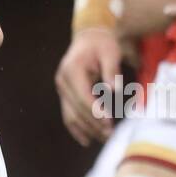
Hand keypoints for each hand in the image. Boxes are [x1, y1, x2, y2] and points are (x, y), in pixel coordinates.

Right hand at [54, 28, 120, 145]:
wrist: (89, 36)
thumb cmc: (102, 43)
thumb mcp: (110, 52)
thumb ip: (111, 71)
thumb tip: (114, 91)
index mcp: (72, 71)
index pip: (83, 97)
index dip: (95, 112)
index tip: (109, 123)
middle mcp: (62, 82)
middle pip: (76, 110)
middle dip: (93, 125)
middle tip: (110, 135)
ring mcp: (61, 89)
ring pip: (70, 116)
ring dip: (87, 129)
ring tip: (103, 139)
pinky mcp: (64, 94)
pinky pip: (68, 115)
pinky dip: (76, 129)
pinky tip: (86, 140)